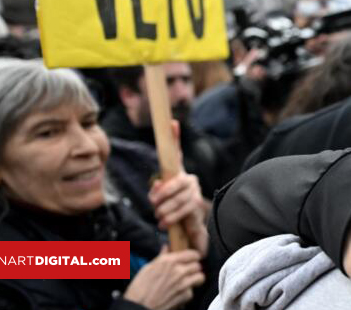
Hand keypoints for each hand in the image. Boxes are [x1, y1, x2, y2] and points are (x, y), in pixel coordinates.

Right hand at [123, 246, 204, 309]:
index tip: (192, 259)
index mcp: (169, 261)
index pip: (192, 254)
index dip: (193, 256)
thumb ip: (161, 257)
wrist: (138, 307)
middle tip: (188, 271)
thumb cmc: (139, 289)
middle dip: (194, 268)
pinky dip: (187, 293)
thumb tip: (166, 248)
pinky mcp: (184, 296)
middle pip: (198, 265)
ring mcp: (183, 284)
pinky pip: (192, 292)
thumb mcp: (147, 268)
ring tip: (188, 281)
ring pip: (200, 277)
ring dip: (195, 279)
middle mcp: (178, 271)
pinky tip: (179, 293)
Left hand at [148, 121, 209, 255]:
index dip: (174, 137)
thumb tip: (159, 185)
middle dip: (162, 194)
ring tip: (159, 217)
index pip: (176, 153)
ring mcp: (194, 190)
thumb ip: (157, 190)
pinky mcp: (197, 203)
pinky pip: (184, 208)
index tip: (172, 123)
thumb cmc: (170, 209)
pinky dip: (171, 217)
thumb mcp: (159, 199)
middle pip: (175, 182)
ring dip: (165, 209)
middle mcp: (188, 178)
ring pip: (178, 197)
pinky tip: (164, 223)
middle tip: (153, 205)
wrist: (187, 228)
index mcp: (177, 174)